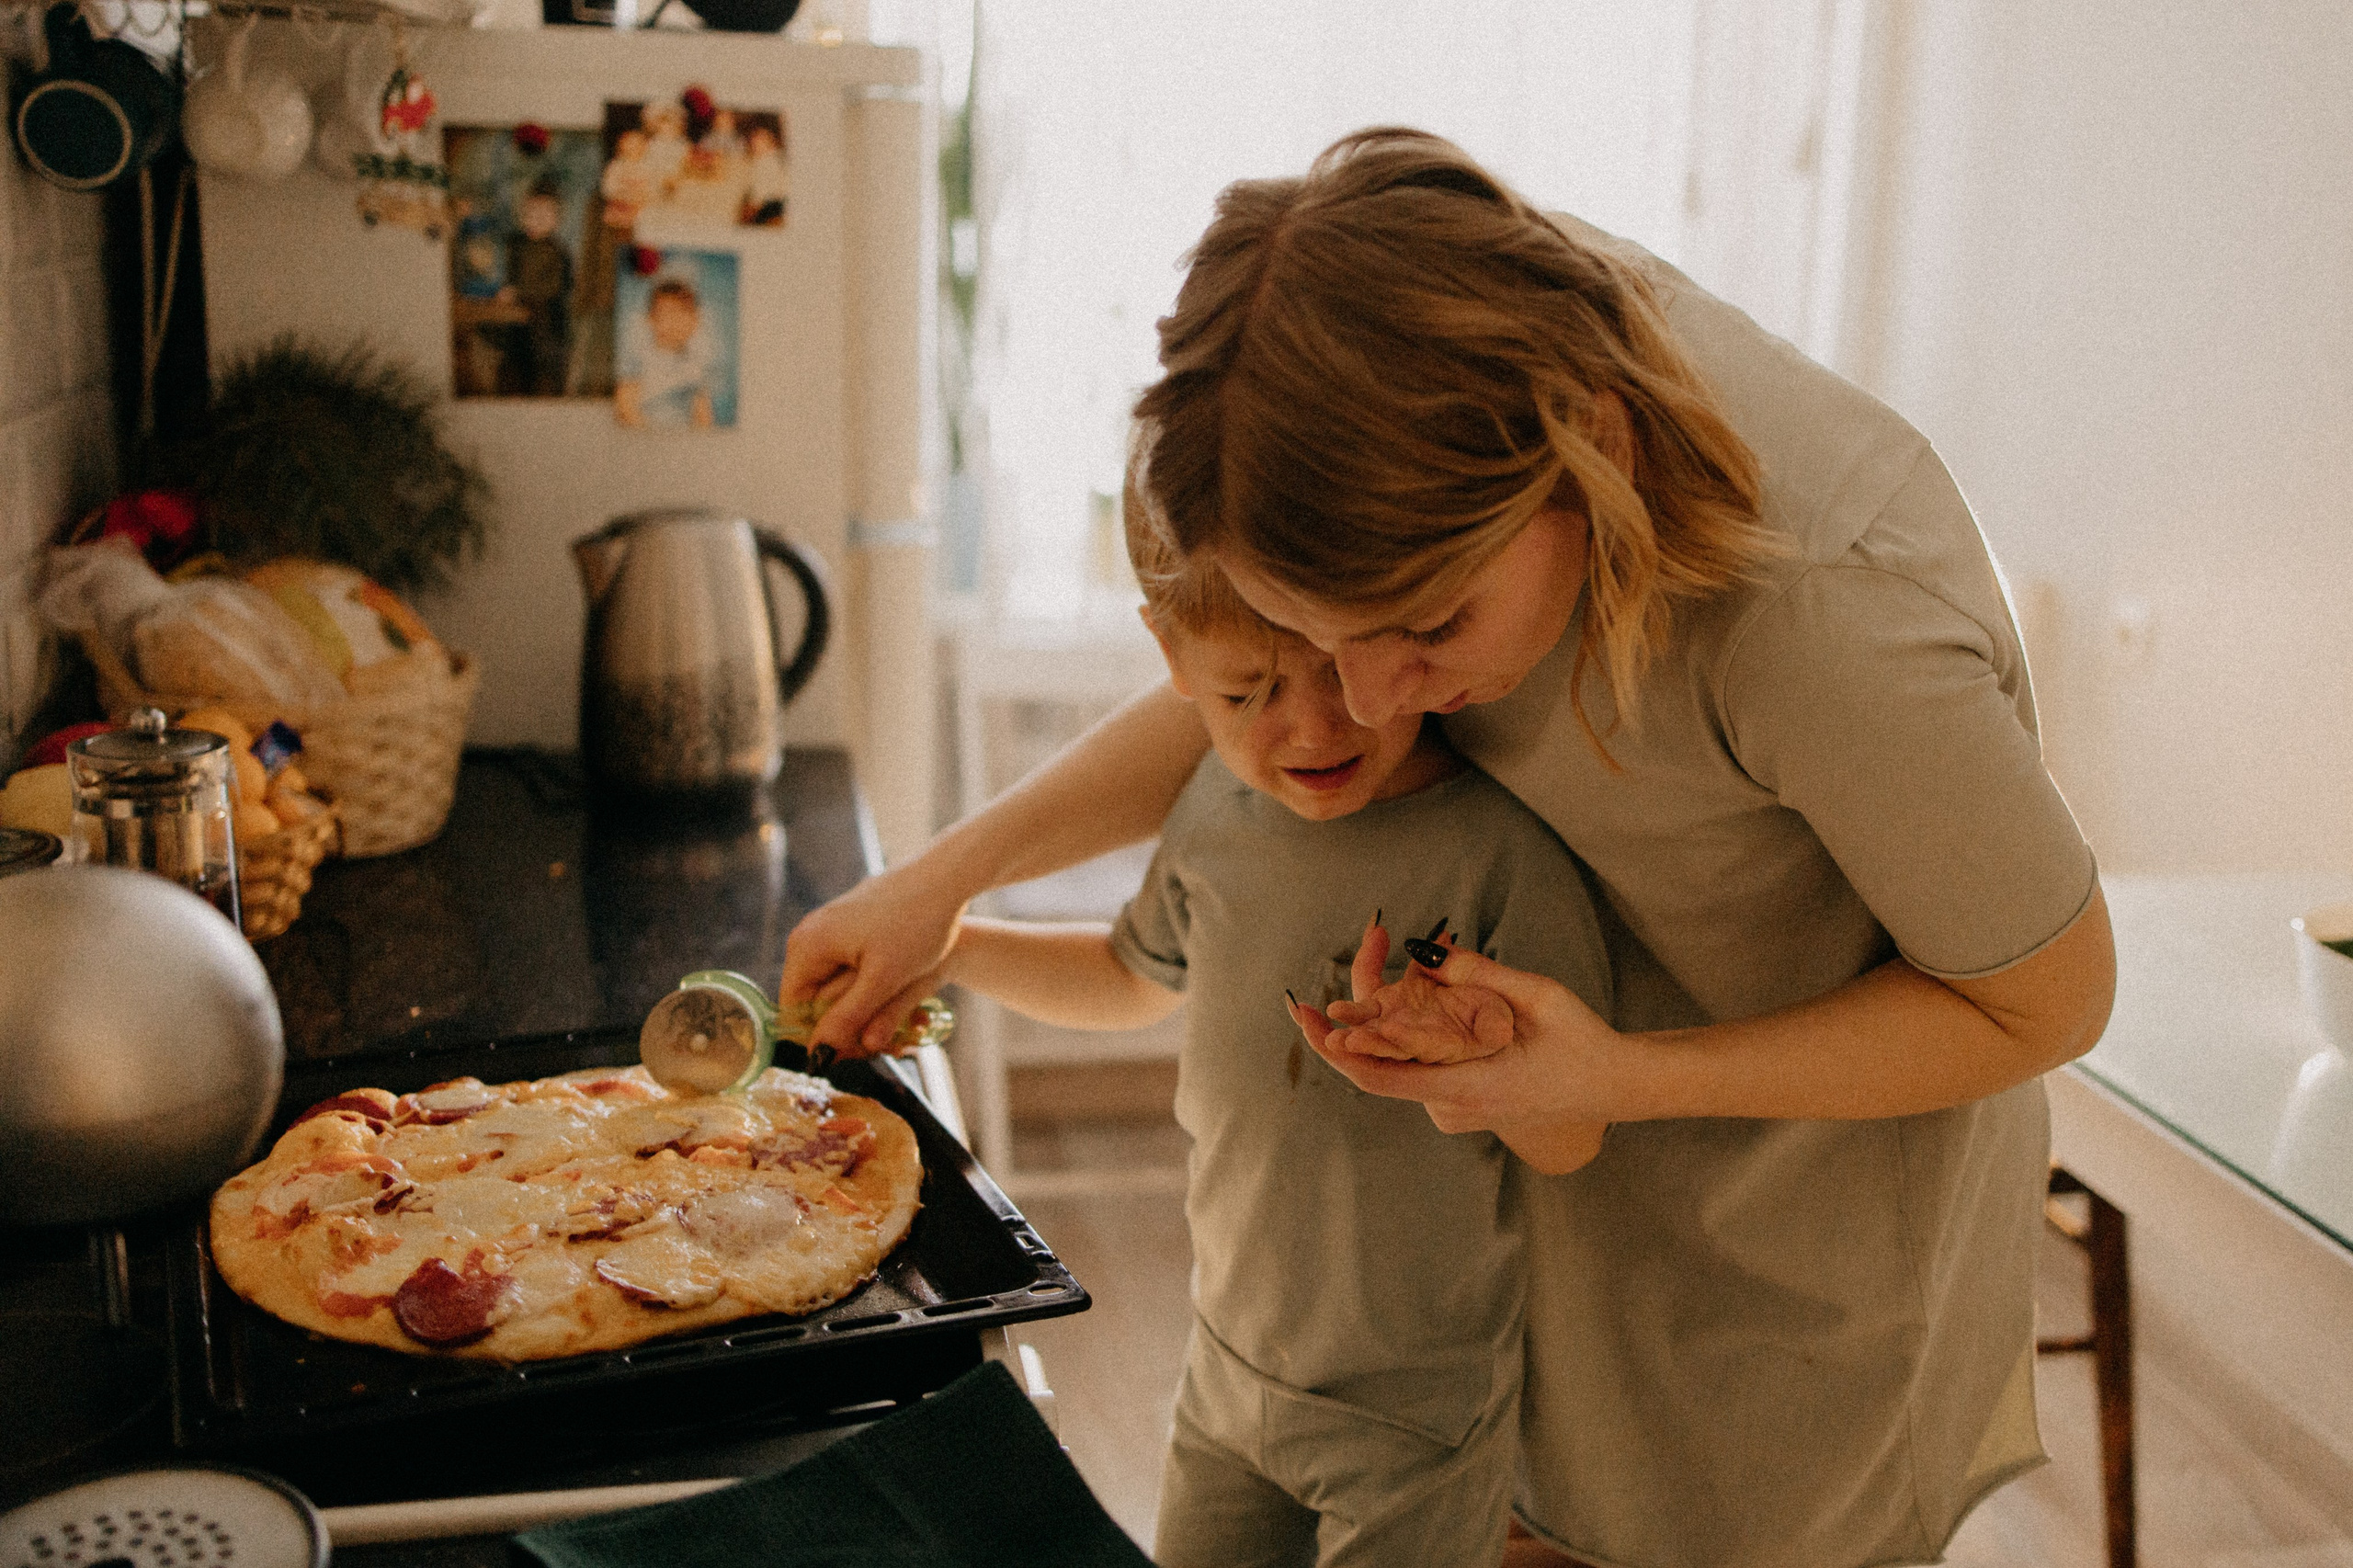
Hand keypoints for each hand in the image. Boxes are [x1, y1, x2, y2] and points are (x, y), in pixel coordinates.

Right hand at [782, 861, 968, 1056]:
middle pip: (817, 1003)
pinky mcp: (855, 930)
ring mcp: (833, 932)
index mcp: (807, 948)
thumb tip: (815, 1055)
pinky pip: (856, 973)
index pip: (793, 1013)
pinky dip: (877, 991)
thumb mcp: (883, 980)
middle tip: (890, 1045)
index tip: (858, 1055)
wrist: (947, 877)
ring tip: (906, 1028)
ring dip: (869, 1013)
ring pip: (841, 991)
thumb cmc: (916, 923)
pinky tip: (906, 1004)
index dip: (823, 1040)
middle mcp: (812, 938)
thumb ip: (847, 1018)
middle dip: (851, 1027)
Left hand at [1287, 938, 1624, 1133]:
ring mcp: (1453, 1106)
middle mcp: (1452, 1105)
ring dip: (1384, 1009)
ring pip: (1399, 1058)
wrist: (1614, 1087)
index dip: (1337, 1047)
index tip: (1307, 1016)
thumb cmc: (1582, 1041)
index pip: (1381, 1076)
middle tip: (1326, 976)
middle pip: (1379, 1064)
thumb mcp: (1539, 996)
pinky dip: (1408, 1023)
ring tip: (1382, 941)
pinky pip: (1419, 1061)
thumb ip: (1479, 975)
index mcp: (1468, 1088)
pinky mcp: (1458, 1097)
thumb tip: (1423, 952)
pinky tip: (1413, 979)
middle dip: (1347, 1018)